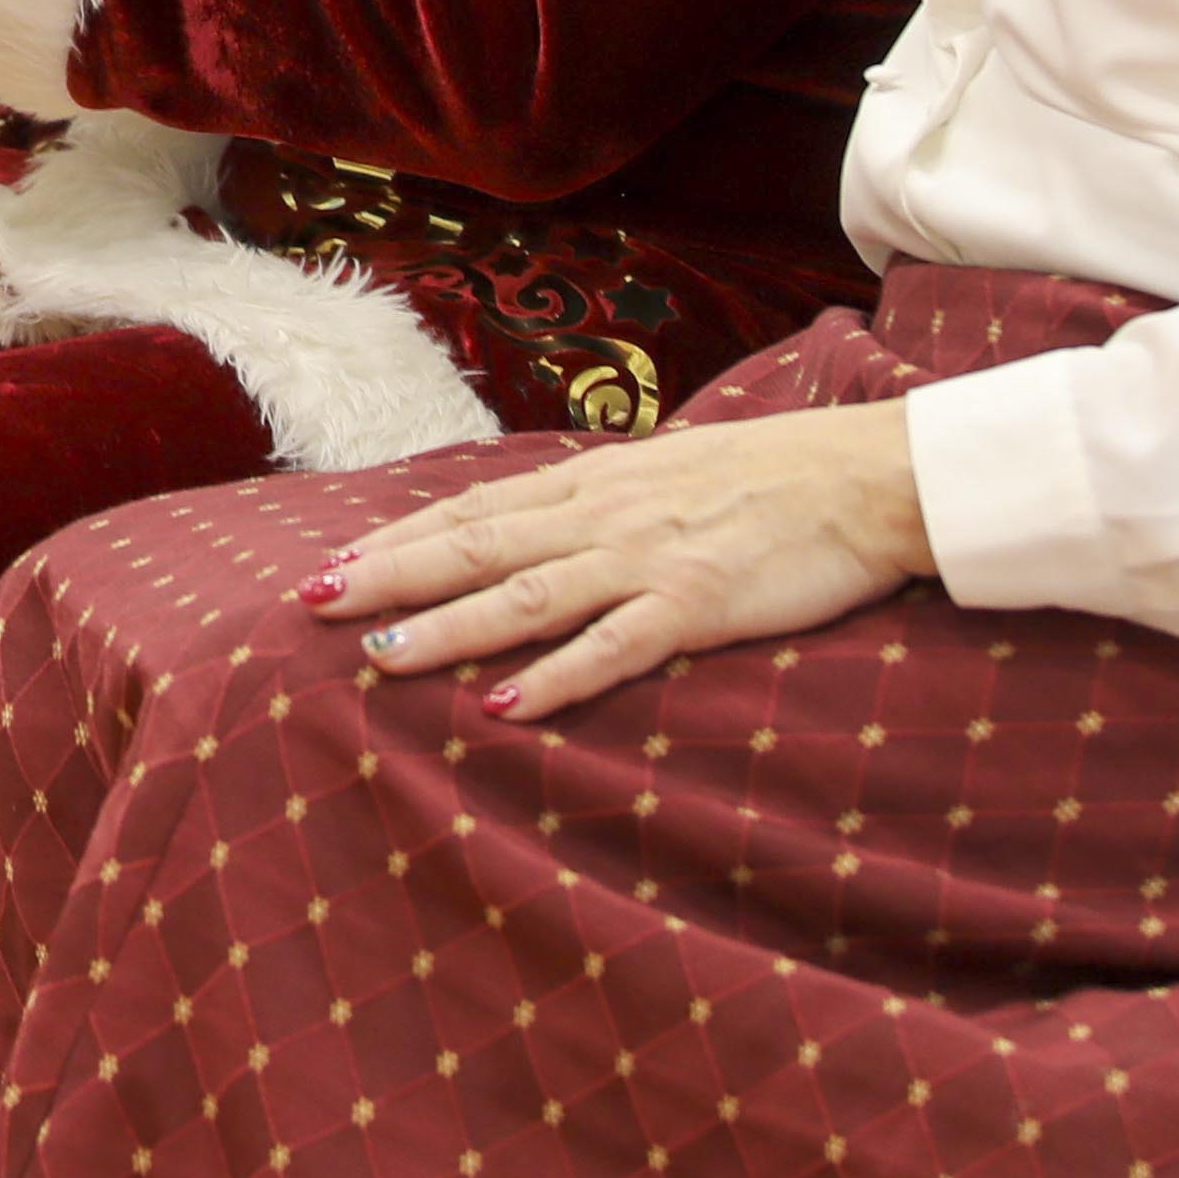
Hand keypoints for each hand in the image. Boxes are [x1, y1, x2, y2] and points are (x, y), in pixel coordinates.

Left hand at [294, 403, 932, 722]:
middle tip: (311, 601)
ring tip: (380, 657)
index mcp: (595, 484)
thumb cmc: (773, 478)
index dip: (400, 536)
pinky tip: (505, 704)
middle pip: (475, 546)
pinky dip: (556, 676)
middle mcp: (604, 515)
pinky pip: (614, 646)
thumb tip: (540, 523)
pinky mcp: (697, 603)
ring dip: (447, 626)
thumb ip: (602, 501)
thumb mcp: (668, 473)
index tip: (333, 558)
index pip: (476, 511)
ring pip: (525, 596)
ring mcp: (647, 559)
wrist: (867, 475)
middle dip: (389, 575)